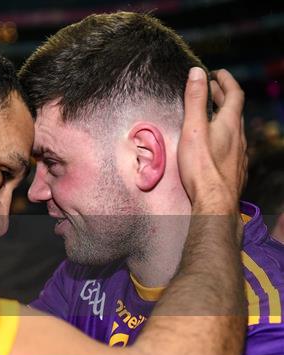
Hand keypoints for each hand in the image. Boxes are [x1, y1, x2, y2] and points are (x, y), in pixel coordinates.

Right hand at [178, 67, 246, 213]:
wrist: (214, 202)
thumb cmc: (201, 167)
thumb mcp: (193, 128)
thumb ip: (194, 100)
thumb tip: (197, 73)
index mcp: (230, 124)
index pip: (234, 94)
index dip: (226, 81)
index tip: (216, 73)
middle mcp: (239, 137)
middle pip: (234, 111)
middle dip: (222, 97)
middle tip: (209, 90)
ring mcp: (240, 155)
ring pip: (234, 129)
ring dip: (223, 117)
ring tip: (209, 115)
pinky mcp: (235, 170)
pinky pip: (233, 146)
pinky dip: (224, 136)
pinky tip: (215, 144)